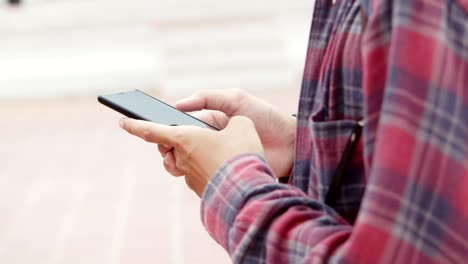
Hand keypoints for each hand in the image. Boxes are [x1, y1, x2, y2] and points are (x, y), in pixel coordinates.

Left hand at [120, 116, 263, 196]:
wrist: (247, 192)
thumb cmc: (241, 154)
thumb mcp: (242, 125)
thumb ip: (233, 121)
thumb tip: (232, 128)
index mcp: (185, 138)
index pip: (151, 130)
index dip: (135, 124)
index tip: (122, 121)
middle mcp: (182, 159)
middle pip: (167, 148)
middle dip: (170, 140)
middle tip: (185, 133)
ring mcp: (191, 177)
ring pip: (180, 163)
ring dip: (187, 156)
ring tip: (208, 149)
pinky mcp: (202, 190)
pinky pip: (197, 175)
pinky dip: (205, 168)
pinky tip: (223, 166)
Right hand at [173, 89, 295, 177]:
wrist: (291, 144)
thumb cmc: (265, 117)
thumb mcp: (237, 100)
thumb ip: (208, 98)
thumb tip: (178, 104)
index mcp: (209, 123)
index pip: (181, 128)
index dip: (168, 132)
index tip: (158, 135)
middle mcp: (210, 142)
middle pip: (180, 148)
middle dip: (169, 150)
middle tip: (169, 153)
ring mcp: (216, 160)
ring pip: (186, 165)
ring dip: (177, 165)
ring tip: (177, 165)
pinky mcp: (223, 176)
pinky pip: (201, 178)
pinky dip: (192, 177)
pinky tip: (192, 174)